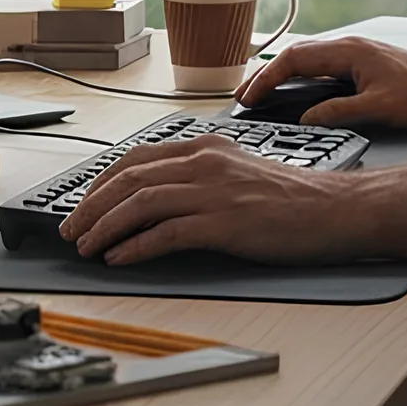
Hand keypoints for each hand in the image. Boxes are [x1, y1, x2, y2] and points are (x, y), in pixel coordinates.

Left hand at [61, 134, 371, 265]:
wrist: (335, 209)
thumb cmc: (291, 197)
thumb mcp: (237, 171)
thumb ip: (198, 177)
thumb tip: (155, 199)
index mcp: (204, 146)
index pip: (135, 158)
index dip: (100, 183)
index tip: (82, 204)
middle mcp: (204, 162)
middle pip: (128, 178)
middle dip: (90, 206)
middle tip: (71, 229)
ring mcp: (214, 191)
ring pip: (140, 203)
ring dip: (104, 227)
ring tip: (86, 248)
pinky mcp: (225, 223)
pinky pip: (166, 233)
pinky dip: (135, 247)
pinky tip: (120, 259)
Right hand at [235, 36, 406, 128]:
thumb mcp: (378, 108)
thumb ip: (337, 113)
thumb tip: (305, 119)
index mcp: (348, 51)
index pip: (295, 59)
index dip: (267, 78)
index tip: (250, 97)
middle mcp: (349, 46)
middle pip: (296, 56)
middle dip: (267, 75)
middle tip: (245, 97)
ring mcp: (357, 53)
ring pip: (309, 59)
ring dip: (283, 76)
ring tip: (264, 96)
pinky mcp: (364, 63)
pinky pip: (323, 66)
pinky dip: (302, 77)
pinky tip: (298, 93)